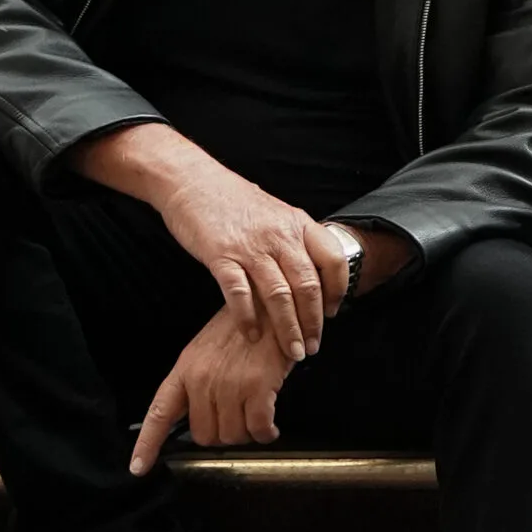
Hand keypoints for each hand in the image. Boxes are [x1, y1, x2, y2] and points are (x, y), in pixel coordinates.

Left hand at [130, 304, 292, 473]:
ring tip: (257, 418)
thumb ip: (198, 381)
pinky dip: (266, 433)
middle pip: (204, 435)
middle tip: (239, 421)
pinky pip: (258, 428)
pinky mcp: (258, 387)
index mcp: (185, 370)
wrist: (276, 303)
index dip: (147, 445)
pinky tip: (271, 426)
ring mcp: (230, 384)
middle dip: (223, 434)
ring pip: (232, 436)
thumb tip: (203, 415)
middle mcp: (202, 380)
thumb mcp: (208, 349)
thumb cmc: (246, 327)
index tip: (138, 468)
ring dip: (247, 434)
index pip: (160, 413)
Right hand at [151, 155, 357, 360]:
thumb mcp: (276, 213)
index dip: (338, 291)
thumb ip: (294, 241)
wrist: (192, 181)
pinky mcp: (221, 256)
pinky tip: (252, 336)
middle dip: (313, 322)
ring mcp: (251, 246)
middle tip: (312, 347)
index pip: (333, 260)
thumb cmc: (233, 200)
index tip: (333, 314)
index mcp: (298, 224)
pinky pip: (240, 294)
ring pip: (279, 295)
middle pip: (308, 286)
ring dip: (287, 328)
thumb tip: (312, 274)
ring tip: (291, 351)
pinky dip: (248, 318)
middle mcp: (280, 235)